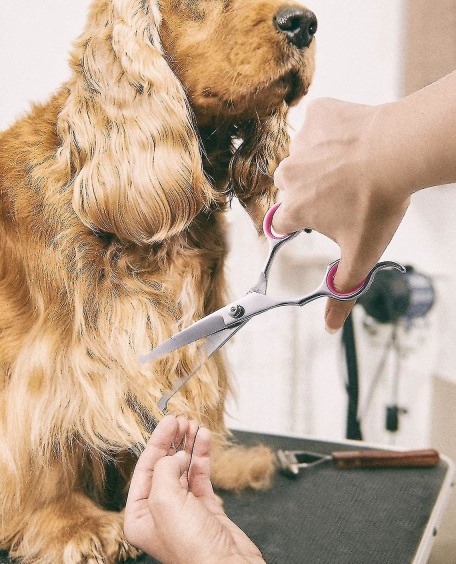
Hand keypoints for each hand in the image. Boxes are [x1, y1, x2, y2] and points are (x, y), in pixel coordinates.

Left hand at [124, 414, 284, 563]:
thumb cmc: (192, 546)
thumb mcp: (165, 500)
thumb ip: (163, 470)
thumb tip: (173, 456)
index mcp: (138, 517)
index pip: (144, 470)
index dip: (156, 444)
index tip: (167, 422)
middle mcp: (158, 513)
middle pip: (163, 466)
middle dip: (172, 441)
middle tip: (180, 420)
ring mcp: (182, 510)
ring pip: (182, 468)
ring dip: (188, 445)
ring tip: (194, 425)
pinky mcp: (204, 508)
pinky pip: (199, 475)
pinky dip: (202, 456)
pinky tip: (204, 439)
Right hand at [272, 98, 409, 332]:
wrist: (401, 150)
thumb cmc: (379, 204)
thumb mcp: (361, 256)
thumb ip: (341, 291)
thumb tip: (329, 327)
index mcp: (292, 210)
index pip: (283, 223)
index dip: (305, 223)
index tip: (322, 219)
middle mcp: (287, 176)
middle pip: (294, 189)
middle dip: (315, 193)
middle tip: (347, 193)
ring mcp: (300, 143)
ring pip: (305, 157)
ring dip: (322, 161)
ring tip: (353, 165)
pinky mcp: (316, 113)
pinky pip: (317, 123)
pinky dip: (331, 130)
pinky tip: (353, 139)